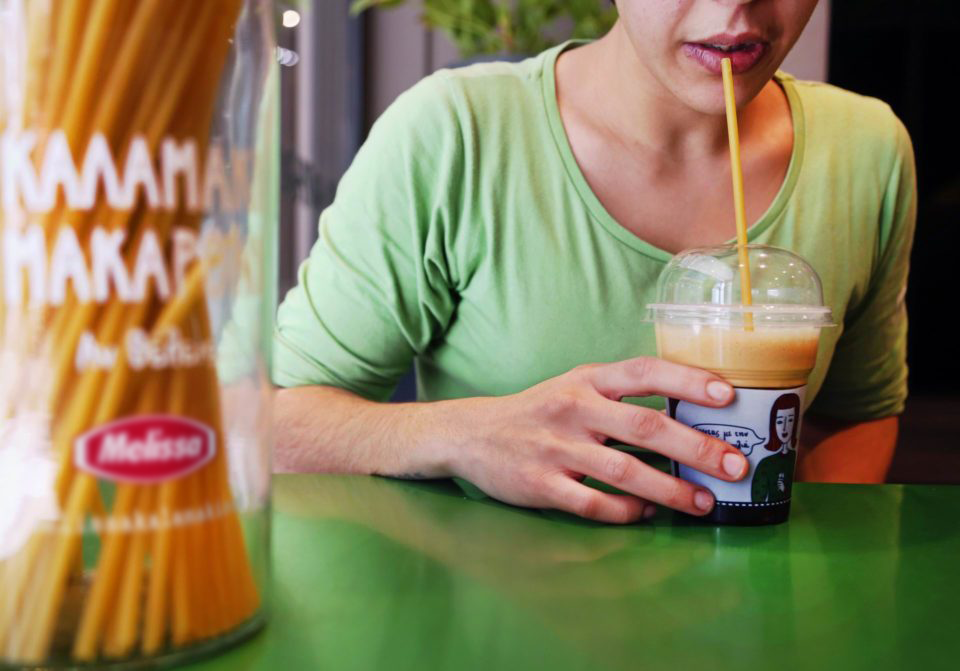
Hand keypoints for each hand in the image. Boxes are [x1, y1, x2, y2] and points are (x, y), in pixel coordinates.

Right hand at [437, 358, 747, 523]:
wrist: (472, 434)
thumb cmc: (539, 411)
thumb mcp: (575, 386)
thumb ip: (621, 395)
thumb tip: (689, 414)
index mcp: (587, 380)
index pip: (644, 372)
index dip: (687, 380)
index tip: (727, 394)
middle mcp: (574, 409)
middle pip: (644, 427)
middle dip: (696, 447)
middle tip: (735, 465)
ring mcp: (557, 448)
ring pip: (625, 472)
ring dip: (671, 490)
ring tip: (704, 502)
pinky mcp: (542, 485)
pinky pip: (594, 503)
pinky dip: (626, 511)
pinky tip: (647, 513)